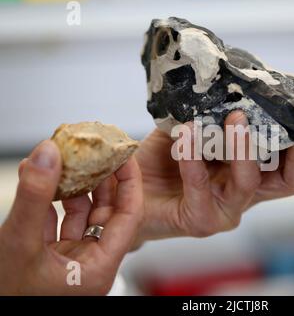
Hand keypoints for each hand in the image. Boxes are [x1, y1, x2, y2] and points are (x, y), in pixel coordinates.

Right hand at [0, 140, 142, 294]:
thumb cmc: (5, 294)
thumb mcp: (20, 242)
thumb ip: (35, 197)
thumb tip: (49, 154)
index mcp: (99, 268)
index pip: (129, 216)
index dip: (130, 182)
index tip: (125, 155)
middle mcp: (90, 263)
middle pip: (107, 212)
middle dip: (101, 179)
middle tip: (98, 150)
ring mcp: (71, 259)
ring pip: (82, 214)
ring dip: (73, 186)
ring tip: (66, 159)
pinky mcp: (52, 255)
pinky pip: (59, 220)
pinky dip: (51, 199)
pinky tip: (41, 179)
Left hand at [135, 111, 293, 242]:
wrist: (131, 190)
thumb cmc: (167, 158)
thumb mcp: (197, 128)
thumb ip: (218, 113)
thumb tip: (235, 81)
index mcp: (255, 173)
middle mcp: (248, 194)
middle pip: (292, 182)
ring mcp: (227, 210)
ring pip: (250, 182)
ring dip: (244, 147)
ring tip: (235, 117)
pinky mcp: (200, 221)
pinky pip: (201, 187)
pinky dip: (194, 157)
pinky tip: (185, 133)